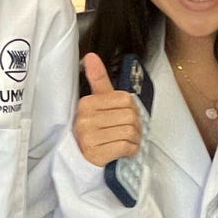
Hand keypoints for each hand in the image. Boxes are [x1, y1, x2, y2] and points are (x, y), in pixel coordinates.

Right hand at [75, 53, 142, 168]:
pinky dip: (132, 151)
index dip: (132, 109)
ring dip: (135, 139)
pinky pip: (126, 147)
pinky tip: (125, 152)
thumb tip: (91, 56)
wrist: (81, 161)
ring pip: (130, 131)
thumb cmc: (94, 130)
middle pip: (130, 115)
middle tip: (129, 132)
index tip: (125, 117)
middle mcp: (85, 118)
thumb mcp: (96, 103)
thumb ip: (97, 80)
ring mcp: (88, 136)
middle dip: (136, 126)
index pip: (125, 98)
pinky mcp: (95, 153)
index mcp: (86, 103)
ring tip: (127, 142)